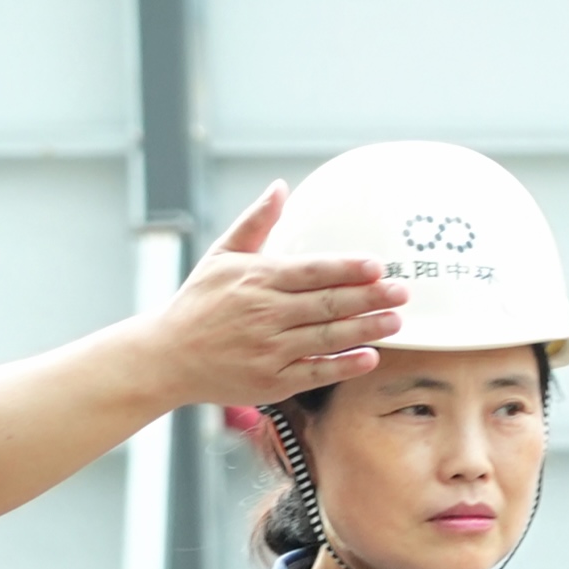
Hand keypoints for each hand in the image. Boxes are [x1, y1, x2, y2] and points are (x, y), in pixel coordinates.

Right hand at [146, 184, 401, 410]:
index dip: (348, 268)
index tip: (378, 265)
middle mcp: (264, 313)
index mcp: (257, 278)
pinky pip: (315, 373)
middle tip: (403, 291)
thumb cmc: (197, 304)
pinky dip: (343, 366)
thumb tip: (281, 187)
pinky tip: (370, 357)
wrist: (166, 357)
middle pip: (327, 304)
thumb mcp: (222, 256)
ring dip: (365, 329)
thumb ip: (256, 222)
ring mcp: (268, 350)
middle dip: (369, 297)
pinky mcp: (270, 381)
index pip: (312, 271)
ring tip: (396, 321)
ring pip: (327, 338)